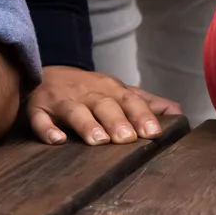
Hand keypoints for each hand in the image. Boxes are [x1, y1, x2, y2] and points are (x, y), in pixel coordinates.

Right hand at [25, 65, 181, 145]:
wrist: (46, 74)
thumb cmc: (89, 89)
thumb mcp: (118, 92)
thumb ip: (146, 103)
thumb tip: (178, 113)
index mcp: (110, 90)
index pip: (130, 100)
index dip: (142, 115)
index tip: (154, 132)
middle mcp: (88, 93)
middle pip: (104, 105)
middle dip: (117, 120)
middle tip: (127, 139)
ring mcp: (62, 101)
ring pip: (75, 111)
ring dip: (87, 125)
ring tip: (99, 141)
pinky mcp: (37, 109)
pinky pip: (40, 119)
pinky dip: (47, 129)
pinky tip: (56, 140)